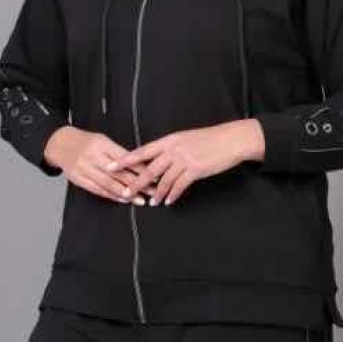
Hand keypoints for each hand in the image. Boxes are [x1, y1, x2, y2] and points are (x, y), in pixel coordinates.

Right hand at [44, 126, 158, 203]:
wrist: (60, 145)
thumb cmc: (86, 142)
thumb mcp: (102, 140)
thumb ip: (118, 152)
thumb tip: (141, 165)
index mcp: (101, 144)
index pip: (125, 158)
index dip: (140, 169)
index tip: (155, 175)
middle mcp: (93, 157)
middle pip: (118, 173)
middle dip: (138, 184)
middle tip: (153, 191)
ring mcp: (84, 169)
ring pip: (109, 184)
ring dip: (127, 194)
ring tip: (141, 200)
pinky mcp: (79, 179)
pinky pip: (98, 190)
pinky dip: (112, 196)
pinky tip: (124, 200)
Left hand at [104, 119, 263, 205]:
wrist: (230, 140)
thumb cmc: (209, 139)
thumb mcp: (186, 139)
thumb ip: (170, 148)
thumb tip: (157, 159)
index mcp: (169, 140)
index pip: (142, 151)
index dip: (126, 160)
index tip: (112, 166)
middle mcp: (174, 149)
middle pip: (149, 169)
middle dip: (135, 182)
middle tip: (124, 192)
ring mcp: (184, 159)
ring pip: (164, 180)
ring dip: (156, 193)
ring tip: (150, 203)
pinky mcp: (195, 169)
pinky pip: (179, 185)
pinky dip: (172, 195)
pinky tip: (168, 201)